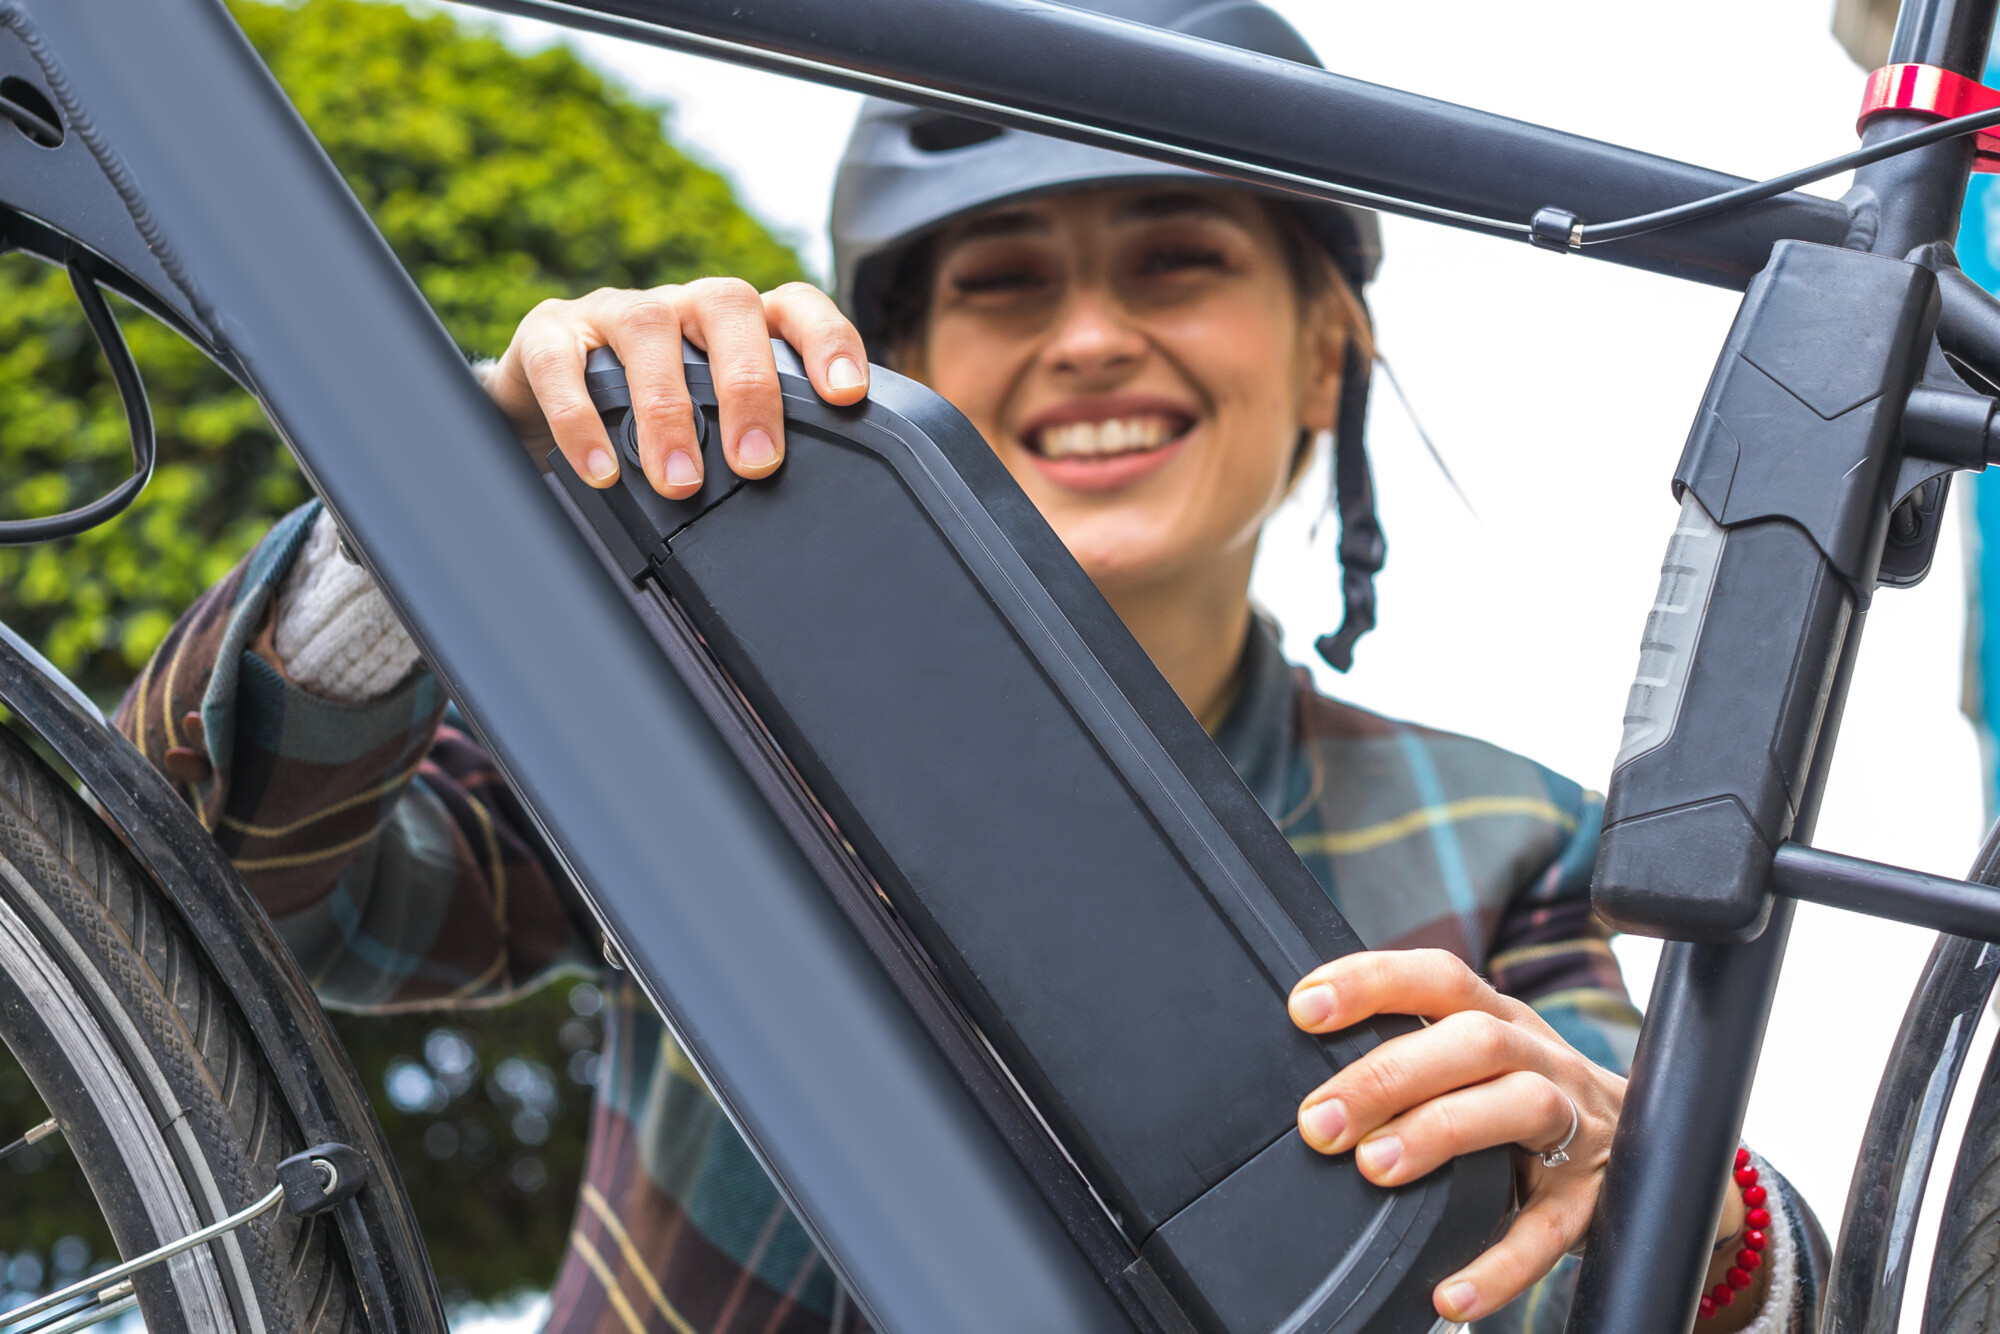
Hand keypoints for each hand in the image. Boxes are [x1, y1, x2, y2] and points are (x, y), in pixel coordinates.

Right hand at [484, 279, 869, 497]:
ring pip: (648, 327)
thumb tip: (807, 518)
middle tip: (757, 462)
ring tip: (680, 482)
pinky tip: (602, 471)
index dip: (826, 339)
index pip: (794, 304)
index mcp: (736, 323)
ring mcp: (614, 311)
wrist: (541, 402)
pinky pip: (563, 363)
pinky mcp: (549, 334)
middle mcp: (682, 306)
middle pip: (728, 306)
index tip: (846, 396)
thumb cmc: (647, 416)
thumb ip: (753, 443)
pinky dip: (580, 418)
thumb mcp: (710, 423)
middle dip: (748, 385)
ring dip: (668, 408)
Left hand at [1287, 949, 1624, 1324]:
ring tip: (1374, 1168)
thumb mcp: (1480, 1063)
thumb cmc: (1528, 1100)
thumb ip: (1415, 1058)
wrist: (1653, 1153)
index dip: (1373, 982)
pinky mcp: (1591, 1201)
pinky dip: (1498, 1265)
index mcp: (1501, 1020)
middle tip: (1319, 1121)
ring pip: (1519, 1106)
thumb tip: (1316, 1086)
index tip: (1305, 1007)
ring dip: (1440, 1132)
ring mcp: (1576, 1127)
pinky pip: (1548, 1232)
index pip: (1439, 978)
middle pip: (1473, 1041)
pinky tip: (1449, 1293)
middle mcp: (1540, 1060)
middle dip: (1388, 1075)